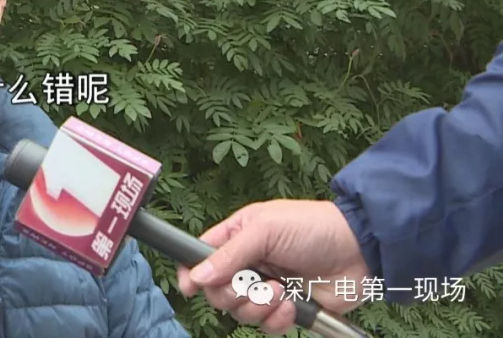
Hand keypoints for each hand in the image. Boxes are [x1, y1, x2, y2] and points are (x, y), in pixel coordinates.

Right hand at [176, 200, 371, 334]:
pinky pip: (266, 326)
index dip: (192, 274)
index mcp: (236, 237)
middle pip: (217, 292)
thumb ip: (229, 254)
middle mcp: (247, 264)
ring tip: (282, 291)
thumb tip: (197, 277)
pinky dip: (277, 319)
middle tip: (254, 284)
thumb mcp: (266, 229)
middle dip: (233, 293)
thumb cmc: (311, 227)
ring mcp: (266, 288)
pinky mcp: (286, 309)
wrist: (360, 250)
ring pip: (240, 312)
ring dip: (259, 305)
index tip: (192, 287)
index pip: (199, 257)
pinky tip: (292, 304)